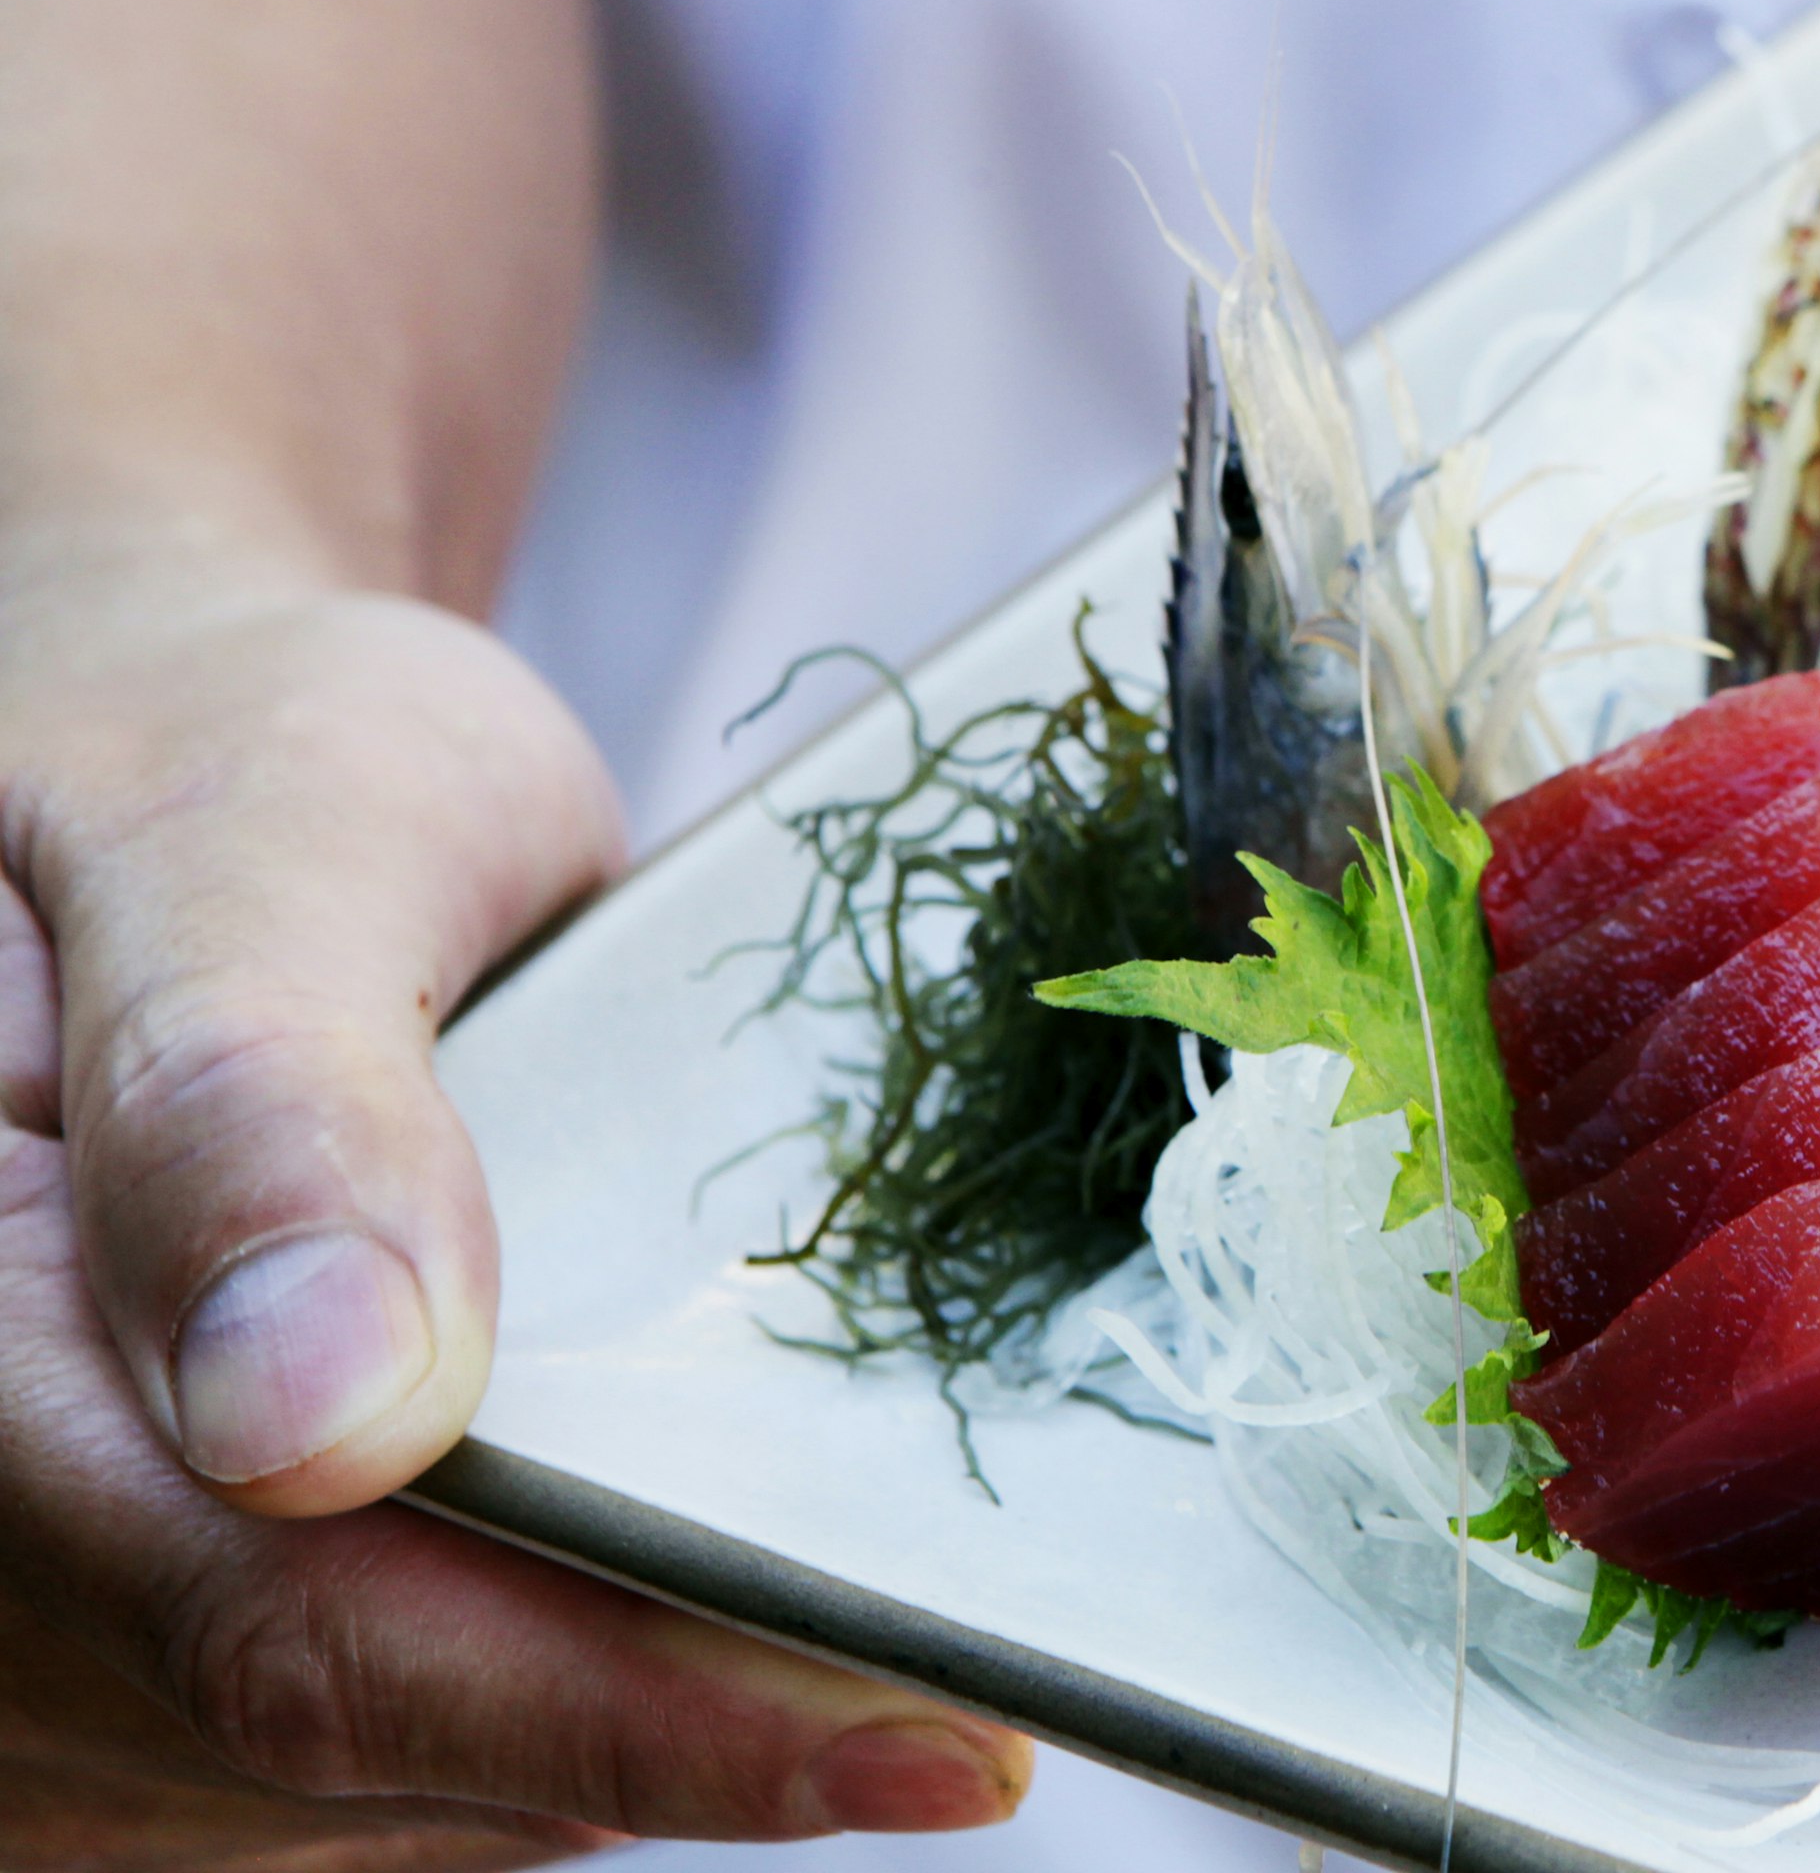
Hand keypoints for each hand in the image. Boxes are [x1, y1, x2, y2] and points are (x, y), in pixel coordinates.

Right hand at [0, 525, 1034, 1863]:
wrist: (178, 798)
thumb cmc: (233, 762)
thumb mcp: (263, 834)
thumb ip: (260, 1097)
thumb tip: (319, 1418)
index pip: (302, 1637)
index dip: (632, 1719)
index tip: (940, 1750)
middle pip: (378, 1745)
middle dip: (707, 1711)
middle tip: (1012, 1659)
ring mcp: (63, 1655)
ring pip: (407, 1780)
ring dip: (658, 1701)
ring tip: (891, 1600)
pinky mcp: (161, 1662)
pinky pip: (404, 1747)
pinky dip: (590, 1676)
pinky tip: (725, 1578)